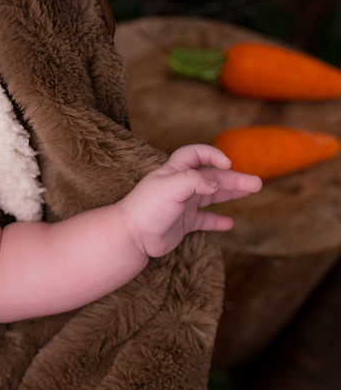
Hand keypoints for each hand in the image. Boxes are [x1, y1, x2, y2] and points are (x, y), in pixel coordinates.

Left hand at [118, 144, 262, 257]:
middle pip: (211, 177)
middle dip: (234, 178)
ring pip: (212, 196)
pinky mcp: (182, 224)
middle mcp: (179, 186)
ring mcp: (182, 205)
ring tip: (251, 191)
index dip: (211, 154)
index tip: (226, 164)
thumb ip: (194, 180)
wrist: (131, 236)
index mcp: (174, 172)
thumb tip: (215, 184)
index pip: (194, 154)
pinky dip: (217, 220)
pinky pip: (204, 220)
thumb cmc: (147, 208)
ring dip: (231, 193)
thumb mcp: (170, 186)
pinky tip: (229, 223)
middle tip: (257, 184)